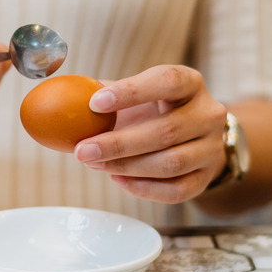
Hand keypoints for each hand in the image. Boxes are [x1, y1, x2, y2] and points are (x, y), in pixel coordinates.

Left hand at [74, 65, 227, 203]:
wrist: (191, 137)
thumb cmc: (153, 112)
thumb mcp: (134, 95)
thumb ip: (103, 94)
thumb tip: (60, 97)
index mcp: (190, 83)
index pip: (167, 81)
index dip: (132, 92)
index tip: (94, 103)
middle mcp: (208, 114)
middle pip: (166, 131)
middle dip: (118, 143)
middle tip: (82, 151)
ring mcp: (211, 148)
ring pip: (171, 163)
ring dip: (127, 167)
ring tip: (95, 164)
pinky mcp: (206, 177)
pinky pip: (176, 190)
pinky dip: (143, 188)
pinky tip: (117, 179)